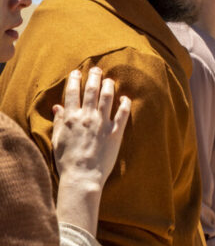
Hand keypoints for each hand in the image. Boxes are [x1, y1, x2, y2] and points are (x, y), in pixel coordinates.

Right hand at [52, 67, 130, 188]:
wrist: (82, 176)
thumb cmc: (67, 160)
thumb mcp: (57, 140)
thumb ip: (59, 121)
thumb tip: (58, 107)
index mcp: (71, 118)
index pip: (72, 93)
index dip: (75, 80)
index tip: (77, 72)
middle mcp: (87, 117)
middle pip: (91, 91)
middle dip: (94, 77)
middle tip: (97, 69)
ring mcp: (102, 124)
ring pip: (107, 98)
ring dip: (108, 86)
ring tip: (109, 80)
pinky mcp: (115, 132)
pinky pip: (123, 113)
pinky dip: (125, 103)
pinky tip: (125, 97)